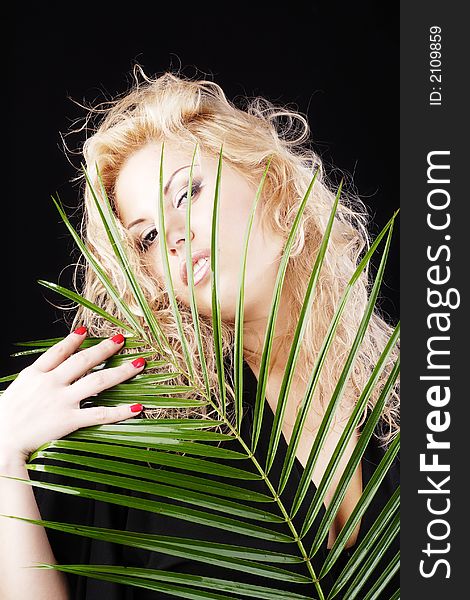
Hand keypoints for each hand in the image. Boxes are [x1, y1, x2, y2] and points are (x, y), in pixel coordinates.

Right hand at [0, 327, 145, 462]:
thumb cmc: (8, 415)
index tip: (87, 330)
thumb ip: (39, 371)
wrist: (0, 441)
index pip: (58, 351)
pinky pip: (100, 413)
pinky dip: (120, 411)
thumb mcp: (21, 385)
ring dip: (122, 372)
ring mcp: (62, 401)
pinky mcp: (69, 421)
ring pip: (98, 381)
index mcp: (36, 373)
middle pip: (84, 361)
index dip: (73, 340)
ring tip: (139, 364)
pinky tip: (137, 407)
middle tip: (122, 340)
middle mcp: (51, 383)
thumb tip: (58, 357)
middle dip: (105, 349)